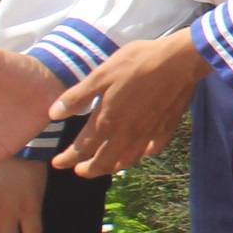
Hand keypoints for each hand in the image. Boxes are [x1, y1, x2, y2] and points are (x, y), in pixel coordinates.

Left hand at [47, 30, 208, 178]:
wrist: (180, 61)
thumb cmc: (137, 63)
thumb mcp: (101, 74)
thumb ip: (77, 96)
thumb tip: (53, 114)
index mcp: (107, 121)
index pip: (82, 148)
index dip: (68, 159)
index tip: (58, 164)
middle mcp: (126, 134)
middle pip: (104, 162)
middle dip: (89, 170)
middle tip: (79, 170)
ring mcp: (148, 133)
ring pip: (128, 160)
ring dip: (114, 166)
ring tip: (107, 166)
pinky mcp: (166, 128)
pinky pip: (152, 149)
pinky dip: (143, 154)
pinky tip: (142, 151)